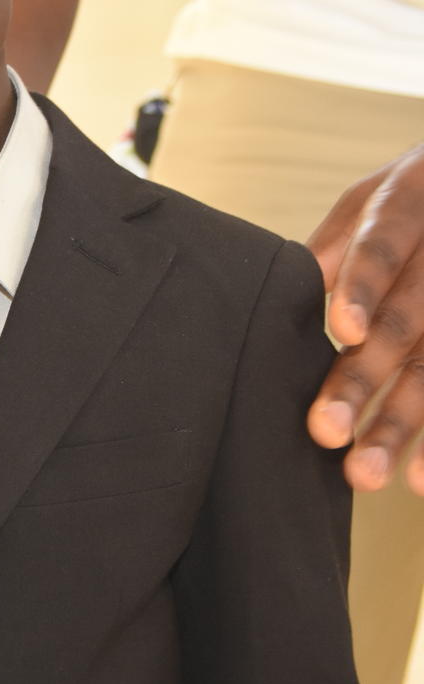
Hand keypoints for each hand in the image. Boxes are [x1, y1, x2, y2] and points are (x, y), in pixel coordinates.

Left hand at [305, 145, 423, 494]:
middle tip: (326, 432)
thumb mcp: (369, 202)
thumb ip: (332, 248)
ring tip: (365, 474)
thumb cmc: (406, 202)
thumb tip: (273, 295)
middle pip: (408, 321)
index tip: (343, 330)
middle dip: (365, 378)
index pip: (383, 246)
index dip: (365, 286)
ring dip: (405, 425)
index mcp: (408, 202)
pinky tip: (420, 481)